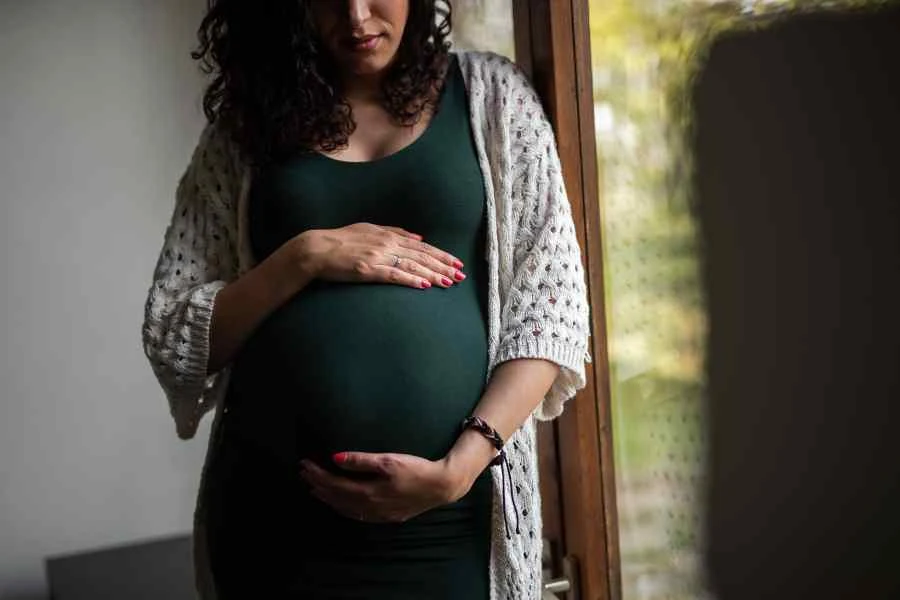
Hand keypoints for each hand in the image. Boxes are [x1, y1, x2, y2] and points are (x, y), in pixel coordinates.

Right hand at [292, 223, 465, 289]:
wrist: (316, 249)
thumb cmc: (341, 240)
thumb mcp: (369, 229)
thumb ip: (395, 232)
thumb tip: (419, 238)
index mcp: (389, 236)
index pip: (422, 247)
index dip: (441, 255)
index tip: (456, 263)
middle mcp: (387, 244)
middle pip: (422, 256)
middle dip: (443, 266)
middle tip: (461, 275)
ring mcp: (378, 256)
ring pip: (412, 266)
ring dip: (433, 274)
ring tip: (449, 282)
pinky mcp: (368, 270)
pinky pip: (394, 275)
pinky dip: (411, 279)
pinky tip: (424, 285)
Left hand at [298, 451, 475, 522]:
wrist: (441, 486)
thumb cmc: (416, 469)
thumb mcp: (388, 460)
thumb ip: (360, 461)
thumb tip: (334, 458)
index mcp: (368, 492)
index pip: (335, 484)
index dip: (318, 474)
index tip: (305, 464)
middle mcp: (369, 506)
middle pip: (337, 497)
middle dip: (318, 485)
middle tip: (303, 474)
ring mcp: (378, 514)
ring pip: (345, 508)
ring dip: (328, 498)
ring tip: (314, 489)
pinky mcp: (386, 517)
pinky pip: (357, 515)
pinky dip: (343, 509)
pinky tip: (340, 505)